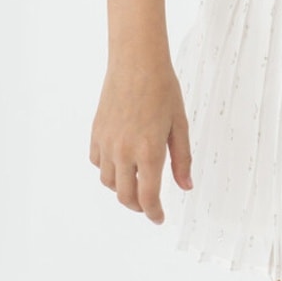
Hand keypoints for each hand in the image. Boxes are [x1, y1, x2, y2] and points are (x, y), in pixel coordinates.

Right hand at [89, 60, 192, 222]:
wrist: (137, 62)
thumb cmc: (162, 89)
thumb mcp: (179, 124)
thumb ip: (182, 158)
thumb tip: (186, 186)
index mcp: (148, 152)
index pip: (148, 197)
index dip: (154, 213)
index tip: (159, 218)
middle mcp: (124, 152)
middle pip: (125, 196)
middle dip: (138, 206)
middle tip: (149, 205)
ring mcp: (106, 143)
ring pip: (108, 182)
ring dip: (121, 188)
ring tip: (135, 182)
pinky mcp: (96, 133)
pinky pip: (97, 162)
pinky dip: (107, 169)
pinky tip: (119, 162)